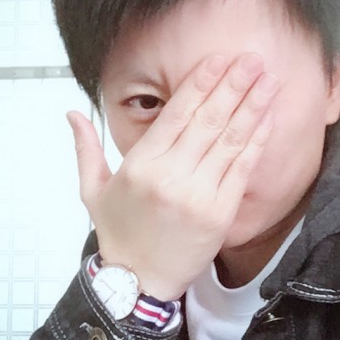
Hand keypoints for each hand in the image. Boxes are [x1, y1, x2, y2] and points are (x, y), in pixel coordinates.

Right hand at [67, 54, 277, 300]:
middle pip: (208, 121)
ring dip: (252, 107)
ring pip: (230, 141)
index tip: (218, 60)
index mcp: (140, 165)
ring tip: (268, 79)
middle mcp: (171, 176)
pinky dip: (256, 141)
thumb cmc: (117, 231)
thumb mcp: (92, 189)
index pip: (176, 114)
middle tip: (251, 58)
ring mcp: (199, 195)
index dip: (200, 83)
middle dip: (232, 86)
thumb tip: (71, 112)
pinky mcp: (221, 213)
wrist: (139, 281)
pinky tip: (267, 119)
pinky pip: (242, 170)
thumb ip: (85, 148)